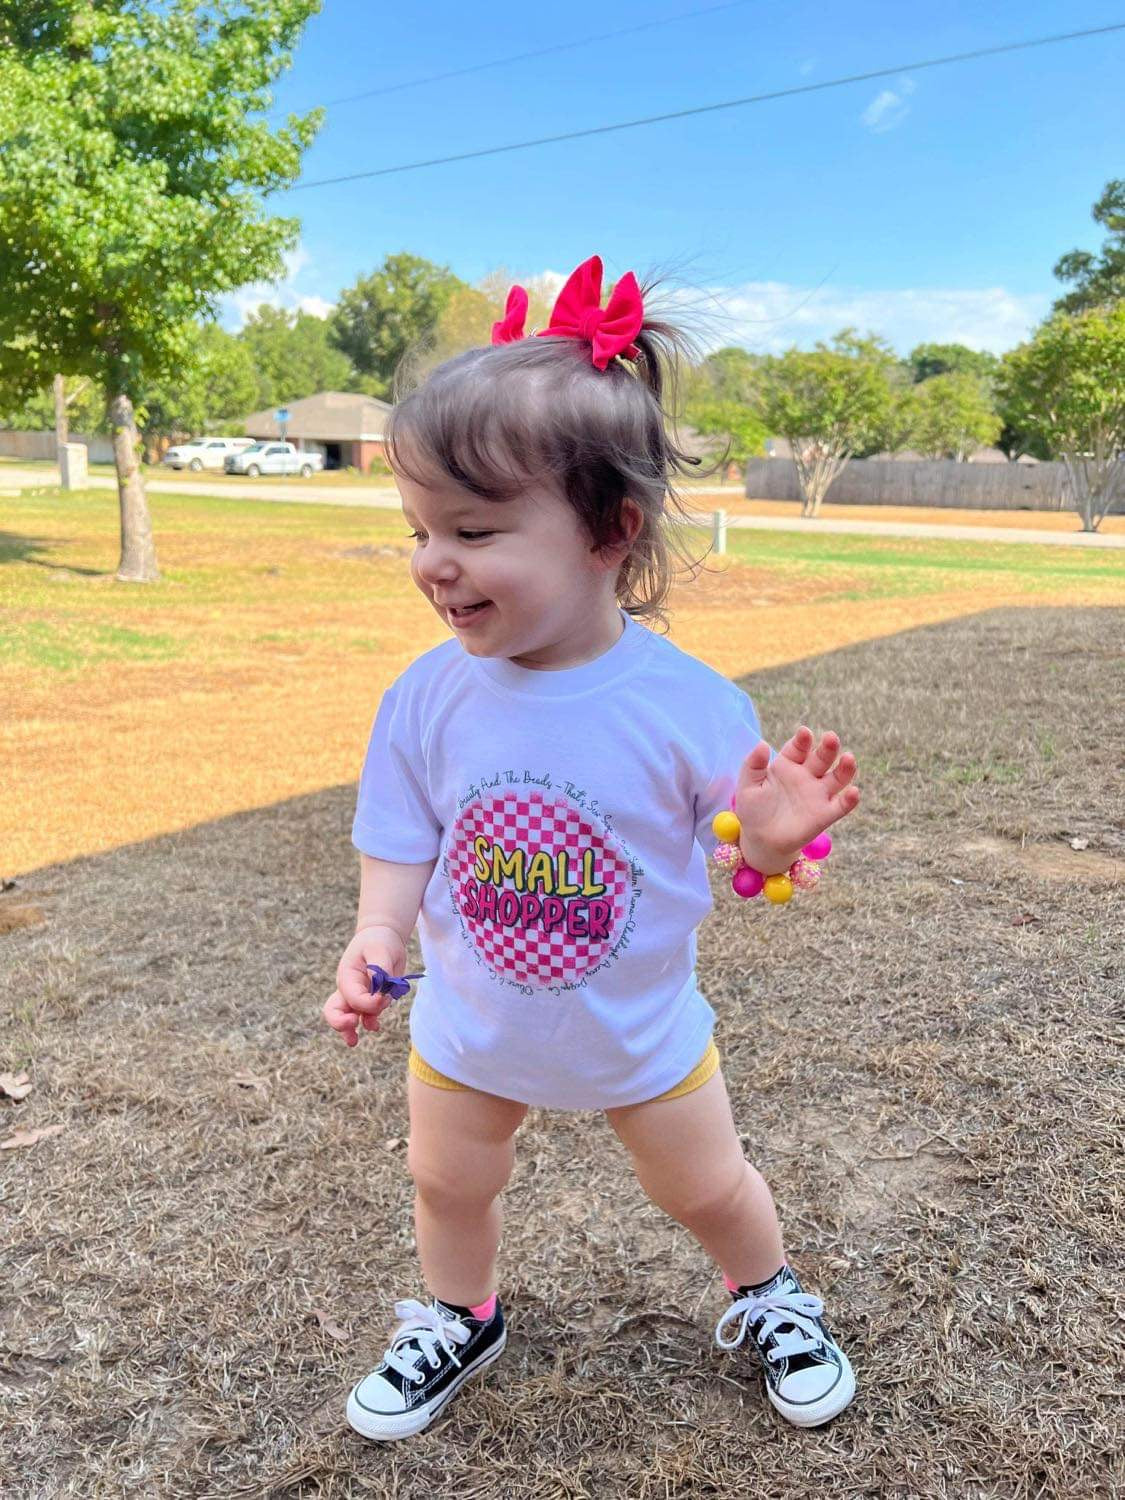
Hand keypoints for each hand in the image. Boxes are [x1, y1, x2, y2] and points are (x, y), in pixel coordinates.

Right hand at [323, 925, 407, 1047]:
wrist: (383, 937)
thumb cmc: (379, 941)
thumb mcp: (380, 949)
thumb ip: (380, 970)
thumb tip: (380, 990)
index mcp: (347, 976)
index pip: (352, 997)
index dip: (368, 1004)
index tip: (383, 999)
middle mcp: (348, 989)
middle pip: (333, 1011)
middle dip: (339, 1022)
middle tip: (352, 1024)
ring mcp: (357, 996)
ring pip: (346, 1018)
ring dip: (350, 1030)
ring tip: (353, 1042)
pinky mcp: (370, 1000)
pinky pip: (365, 1016)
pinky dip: (369, 1023)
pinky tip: (374, 1027)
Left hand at [735, 726, 859, 873]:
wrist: (761, 840)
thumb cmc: (754, 810)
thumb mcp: (747, 787)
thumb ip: (753, 765)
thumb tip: (762, 743)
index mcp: (788, 765)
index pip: (798, 748)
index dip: (802, 740)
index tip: (804, 732)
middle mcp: (807, 775)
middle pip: (822, 757)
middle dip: (828, 747)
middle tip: (830, 738)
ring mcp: (818, 794)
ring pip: (838, 777)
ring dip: (845, 767)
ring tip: (849, 758)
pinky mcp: (825, 814)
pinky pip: (841, 805)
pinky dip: (850, 799)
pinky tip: (854, 792)